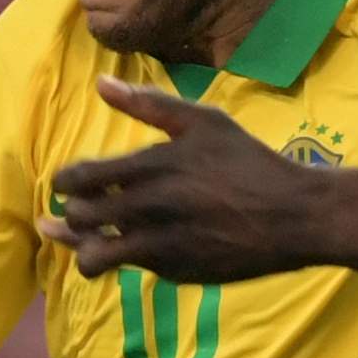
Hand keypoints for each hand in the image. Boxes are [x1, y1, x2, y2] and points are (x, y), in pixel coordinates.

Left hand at [42, 80, 320, 283]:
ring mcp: (159, 246)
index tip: (70, 184)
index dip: (64, 183)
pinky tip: (139, 247)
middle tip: (82, 210)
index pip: (77, 180)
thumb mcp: (204, 122)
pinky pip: (133, 269)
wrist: (294, 216)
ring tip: (94, 243)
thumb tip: (101, 84)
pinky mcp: (174, 273)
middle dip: (72, 215)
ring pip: (94, 258)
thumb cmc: (249, 163)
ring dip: (85, 250)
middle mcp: (148, 210)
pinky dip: (129, 259)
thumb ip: (149, 104)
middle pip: (79, 218)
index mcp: (150, 167)